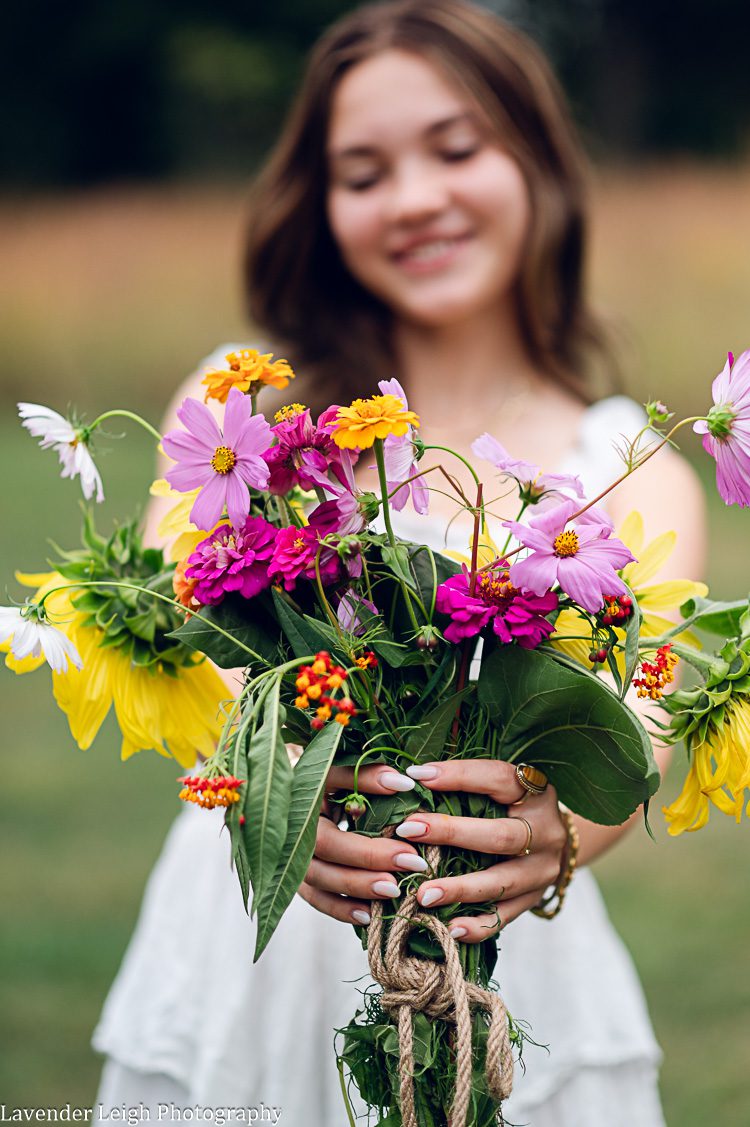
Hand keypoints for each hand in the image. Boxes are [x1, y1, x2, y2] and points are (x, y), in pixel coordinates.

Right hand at [298, 764, 426, 926]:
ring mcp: (289, 859)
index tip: (407, 799)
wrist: (288, 793)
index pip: (334, 805)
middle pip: (326, 850)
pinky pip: (316, 899)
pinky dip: (341, 909)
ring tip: (394, 890)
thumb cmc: (321, 779)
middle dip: (370, 859)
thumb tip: (403, 783)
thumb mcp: (337, 769)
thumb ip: (365, 775)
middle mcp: (290, 831)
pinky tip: (368, 916)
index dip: (367, 798)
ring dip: (358, 887)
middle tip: (413, 862)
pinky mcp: (297, 878)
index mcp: (301, 800)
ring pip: (320, 880)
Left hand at [394, 760, 566, 942]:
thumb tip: (412, 778)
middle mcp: (545, 831)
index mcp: (536, 792)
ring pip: (502, 882)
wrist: (555, 840)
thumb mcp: (503, 787)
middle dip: (451, 832)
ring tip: (423, 894)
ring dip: (459, 889)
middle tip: (408, 830)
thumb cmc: (514, 806)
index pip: (498, 778)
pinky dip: (477, 925)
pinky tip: (449, 928)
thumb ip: (469, 785)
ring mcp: (543, 869)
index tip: (417, 777)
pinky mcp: (534, 899)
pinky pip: (504, 916)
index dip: (458, 775)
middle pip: (500, 835)